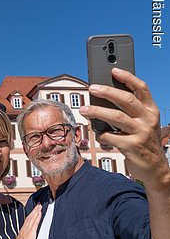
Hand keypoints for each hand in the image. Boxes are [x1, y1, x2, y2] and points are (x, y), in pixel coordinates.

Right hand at [13, 204, 41, 238]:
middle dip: (34, 210)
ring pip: (32, 218)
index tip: (34, 210)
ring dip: (36, 211)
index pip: (27, 220)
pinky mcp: (31, 232)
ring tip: (39, 206)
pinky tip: (39, 212)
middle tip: (38, 205)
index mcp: (22, 230)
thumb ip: (22, 238)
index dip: (31, 215)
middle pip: (30, 217)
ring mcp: (28, 229)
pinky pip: (35, 222)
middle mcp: (25, 228)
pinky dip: (37, 217)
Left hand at [79, 68, 166, 184]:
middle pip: (126, 100)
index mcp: (151, 110)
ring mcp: (141, 133)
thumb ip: (129, 111)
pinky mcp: (132, 146)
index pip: (141, 88)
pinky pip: (110, 136)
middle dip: (107, 91)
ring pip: (116, 117)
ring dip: (97, 112)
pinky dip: (100, 134)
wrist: (155, 168)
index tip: (114, 70)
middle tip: (91, 88)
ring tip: (84, 110)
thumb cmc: (143, 141)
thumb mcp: (142, 123)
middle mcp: (148, 119)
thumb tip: (103, 98)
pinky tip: (97, 133)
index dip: (128, 77)